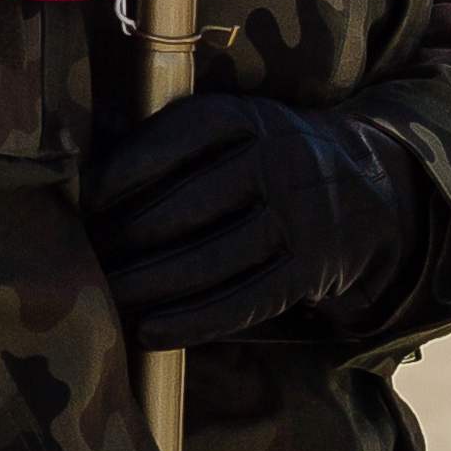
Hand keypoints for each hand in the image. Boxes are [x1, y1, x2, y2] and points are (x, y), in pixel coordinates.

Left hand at [84, 91, 427, 349]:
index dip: (125, 172)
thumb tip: (88, 187)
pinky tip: (149, 331)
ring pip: (211, 260)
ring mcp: (298, 218)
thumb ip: (173, 142)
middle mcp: (276, 162)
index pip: (176, 141)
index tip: (85, 202)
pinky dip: (192, 320)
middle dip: (127, 238)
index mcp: (246, 118)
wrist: (366, 186)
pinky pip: (243, 301)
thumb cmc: (264, 155)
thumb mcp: (232, 126)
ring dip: (151, 285)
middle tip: (84, 261)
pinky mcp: (311, 269)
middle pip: (188, 205)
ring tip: (105, 297)